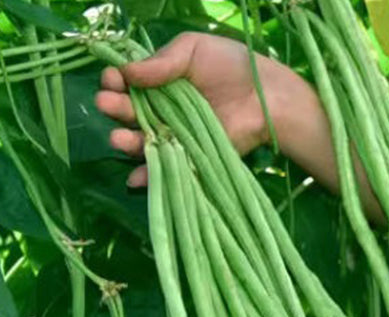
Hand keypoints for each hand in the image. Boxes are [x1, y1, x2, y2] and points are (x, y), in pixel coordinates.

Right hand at [95, 32, 315, 186]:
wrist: (264, 98)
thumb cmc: (230, 66)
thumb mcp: (193, 49)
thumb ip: (161, 61)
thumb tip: (127, 72)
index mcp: (158, 80)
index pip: (127, 82)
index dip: (115, 81)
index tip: (113, 79)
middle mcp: (161, 109)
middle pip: (128, 112)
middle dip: (114, 108)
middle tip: (108, 103)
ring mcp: (174, 135)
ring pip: (141, 141)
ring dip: (125, 141)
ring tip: (118, 137)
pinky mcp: (188, 158)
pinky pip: (164, 168)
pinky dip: (148, 176)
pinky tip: (134, 177)